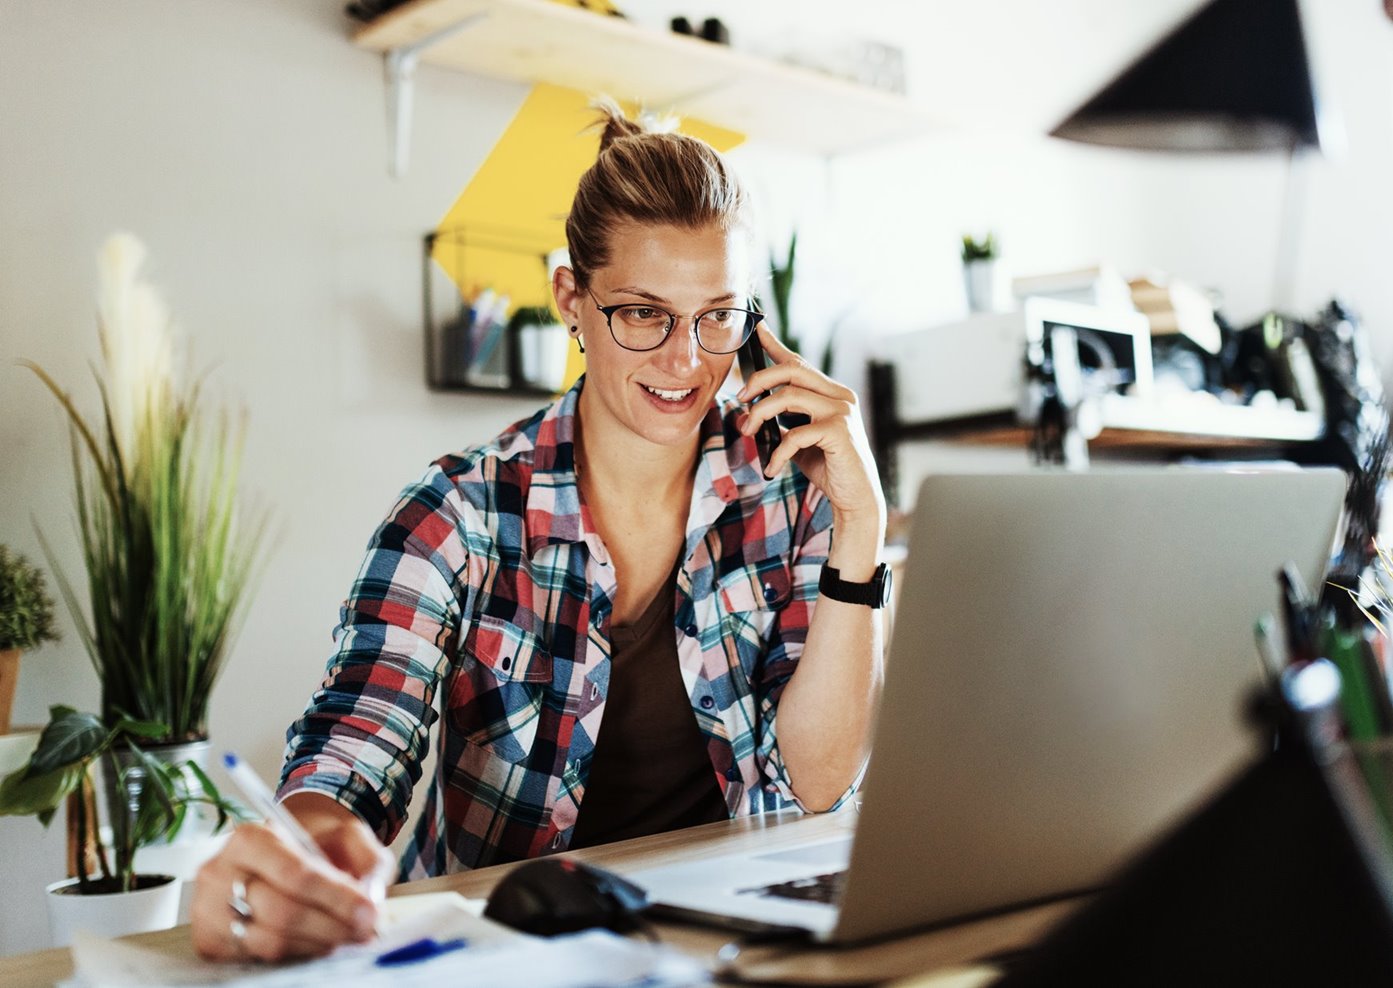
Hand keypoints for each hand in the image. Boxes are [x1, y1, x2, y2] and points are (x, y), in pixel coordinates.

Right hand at [191, 809, 394, 961]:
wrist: (280, 851)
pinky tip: (318, 944)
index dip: (335, 896)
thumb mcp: (346, 835)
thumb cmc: (313, 843)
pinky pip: (255, 958)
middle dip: (330, 925)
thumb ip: (368, 857)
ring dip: (317, 944)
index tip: (369, 911)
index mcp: (250, 838)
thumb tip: (372, 895)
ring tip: (346, 938)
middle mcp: (219, 872)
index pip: (295, 873)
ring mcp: (208, 909)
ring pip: (269, 941)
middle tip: (364, 931)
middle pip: (282, 911)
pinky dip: (295, 955)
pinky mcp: (209, 940)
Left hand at [738, 322, 885, 532]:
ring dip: (760, 413)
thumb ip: (783, 423)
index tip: (756, 329)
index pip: (799, 363)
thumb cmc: (828, 468)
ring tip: (748, 432)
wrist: (855, 498)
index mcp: (831, 393)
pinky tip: (772, 468)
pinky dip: (778, 451)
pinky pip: (795, 433)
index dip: (775, 344)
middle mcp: (840, 396)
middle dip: (760, 380)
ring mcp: (842, 412)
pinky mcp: (839, 432)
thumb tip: (749, 414)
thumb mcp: (800, 440)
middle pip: (792, 369)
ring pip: (789, 396)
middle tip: (740, 399)